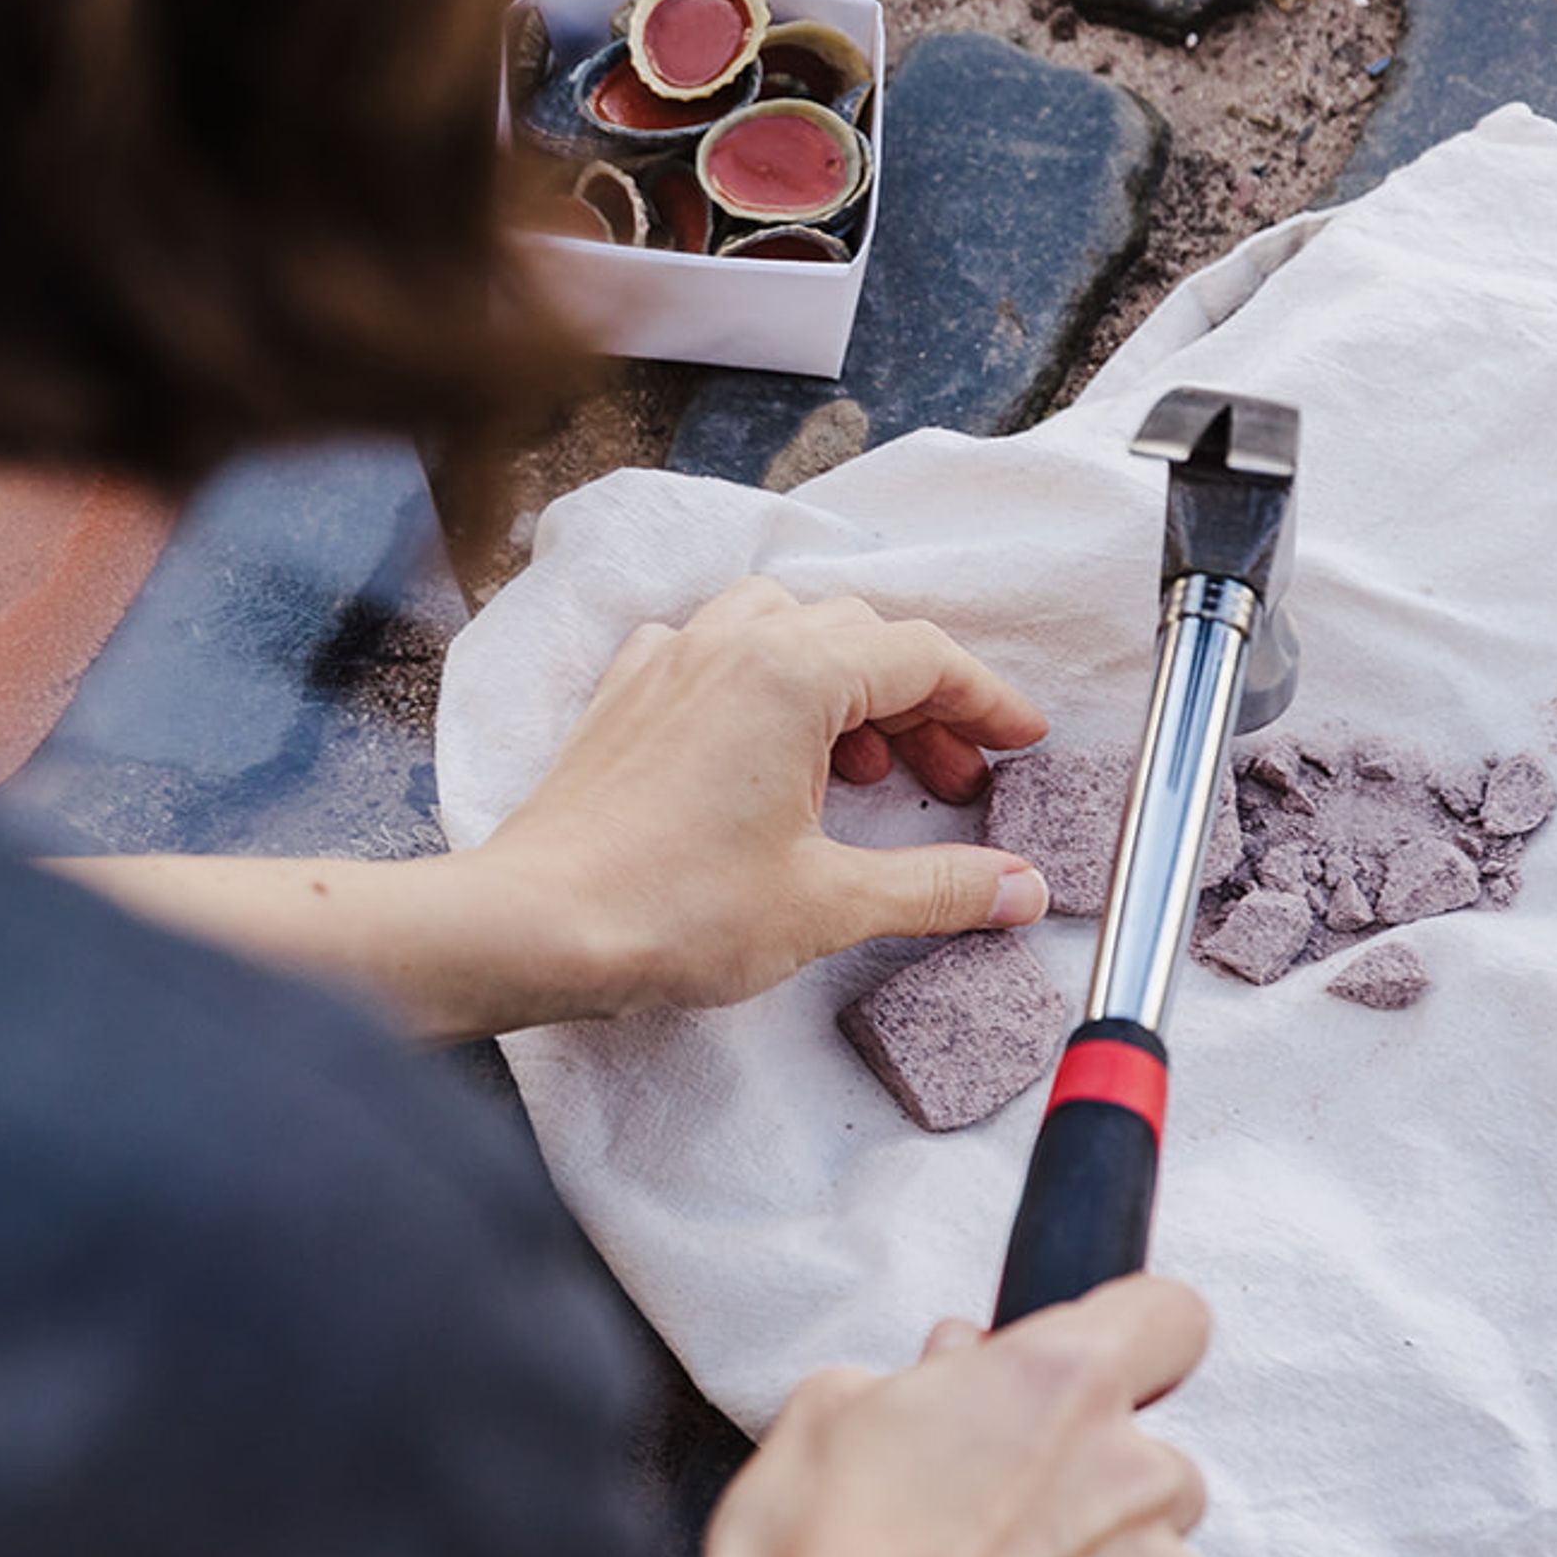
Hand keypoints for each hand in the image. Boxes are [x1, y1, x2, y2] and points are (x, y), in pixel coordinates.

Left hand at [474, 578, 1052, 1015]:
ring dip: (844, 688)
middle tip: (954, 784)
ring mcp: (668, 661)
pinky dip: (763, 687)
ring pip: (785, 632)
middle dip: (923, 705)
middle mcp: (728, 642)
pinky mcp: (626, 697)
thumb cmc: (671, 908)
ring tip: (868, 774)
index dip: (986, 699)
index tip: (1021, 743)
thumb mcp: (829, 904)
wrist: (536, 924)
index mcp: (791, 671)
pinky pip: (713, 654)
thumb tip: (1018, 888)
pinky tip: (770, 753)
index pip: (922, 655)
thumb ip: (936, 887)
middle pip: (859, 638)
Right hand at [672, 1280, 1216, 1556]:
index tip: (1095, 1376)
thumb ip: (926, 1374)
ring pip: (1155, 1554)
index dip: (1130, 1343)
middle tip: (996, 1519)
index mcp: (1058, 1380)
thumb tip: (960, 1368)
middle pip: (1154, 1454)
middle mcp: (1131, 1468)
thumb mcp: (831, 1411)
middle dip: (1090, 1479)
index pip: (1167, 1316)